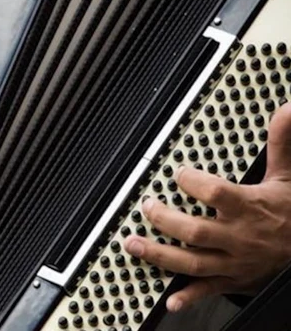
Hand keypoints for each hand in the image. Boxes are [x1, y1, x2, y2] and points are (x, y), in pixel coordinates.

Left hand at [124, 103, 290, 311]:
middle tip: (146, 206)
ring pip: (193, 262)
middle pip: (195, 231)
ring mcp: (235, 262)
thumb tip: (286, 109)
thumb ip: (281, 141)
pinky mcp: (234, 280)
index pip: (216, 194)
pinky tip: (169, 299)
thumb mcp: (287, 174)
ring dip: (159, 255)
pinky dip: (188, 296)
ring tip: (133, 245)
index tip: (178, 173)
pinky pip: (209, 290)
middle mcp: (239, 237)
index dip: (193, 182)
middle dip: (164, 220)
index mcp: (250, 208)